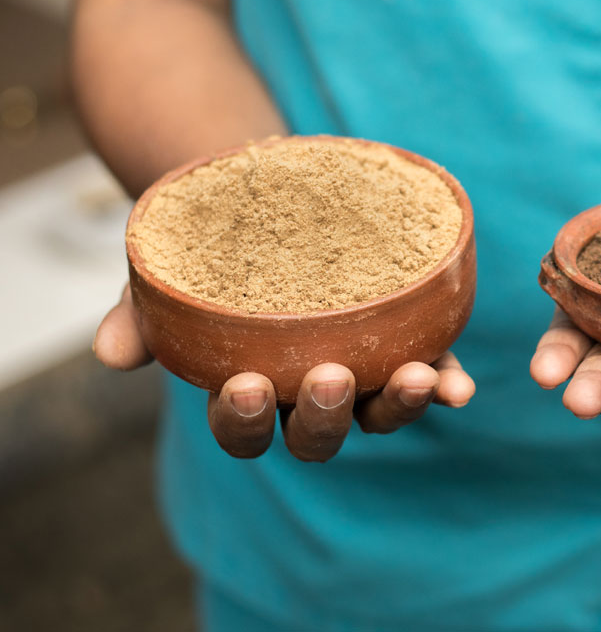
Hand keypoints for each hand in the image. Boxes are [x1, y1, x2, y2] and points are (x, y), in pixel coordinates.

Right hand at [93, 285, 474, 460]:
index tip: (239, 386)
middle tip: (327, 377)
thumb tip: (109, 352)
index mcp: (247, 390)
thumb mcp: (169, 273)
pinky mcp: (401, 340)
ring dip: (400, 404)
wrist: (263, 201)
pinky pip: (430, 370)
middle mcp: (305, 392)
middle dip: (323, 415)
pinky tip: (458, 385)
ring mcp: (359, 370)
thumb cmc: (209, 248)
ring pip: (378, 411)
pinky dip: (446, 382)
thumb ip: (140, 313)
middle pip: (317, 432)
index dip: (240, 422)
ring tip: (417, 378)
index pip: (241, 428)